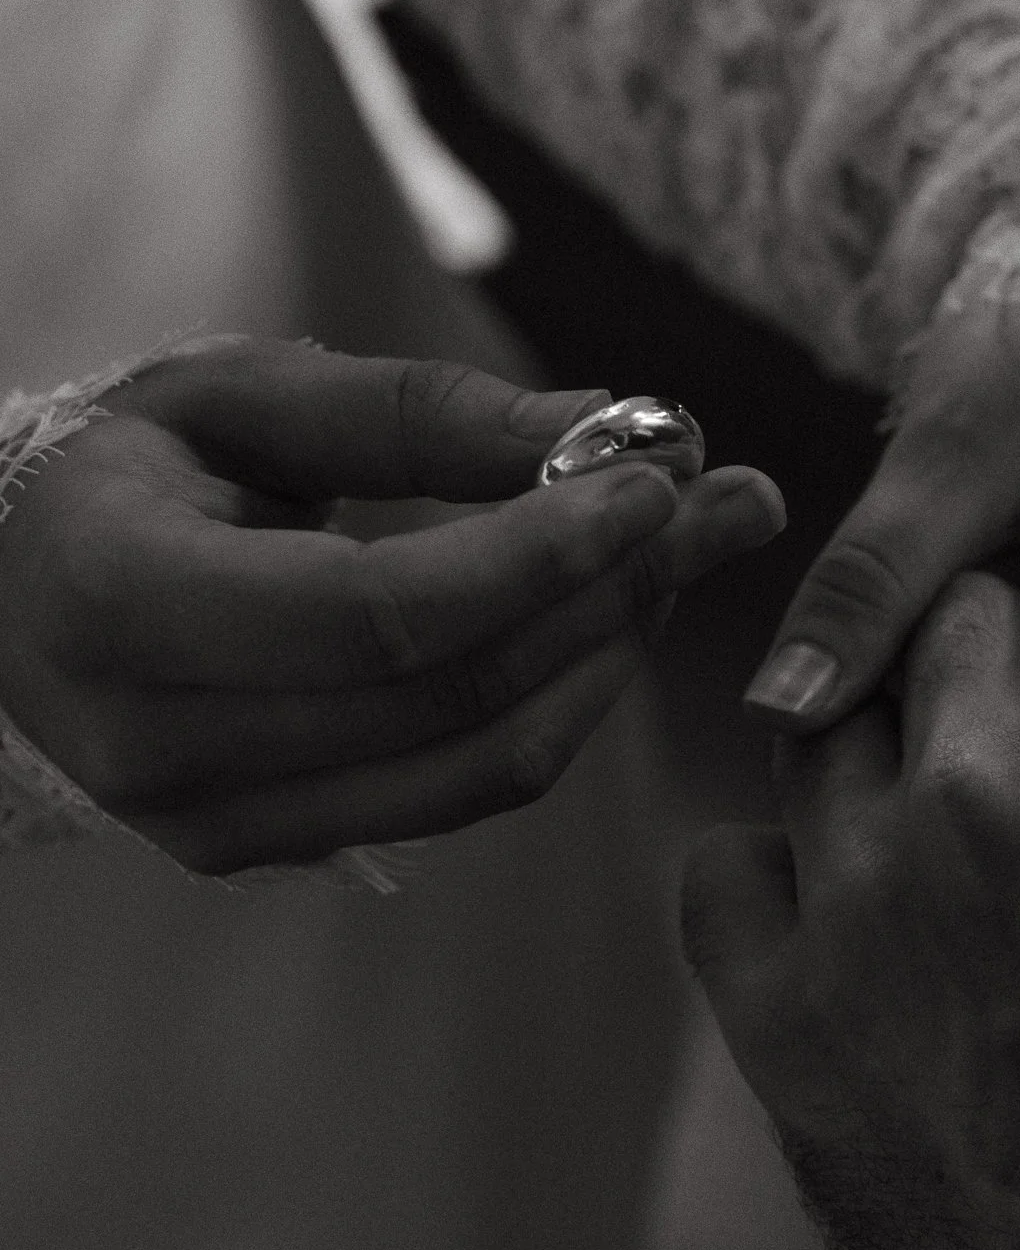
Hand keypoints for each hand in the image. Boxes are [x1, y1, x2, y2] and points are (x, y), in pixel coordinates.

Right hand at [0, 338, 782, 873]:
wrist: (11, 592)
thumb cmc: (128, 467)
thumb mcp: (244, 396)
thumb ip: (419, 413)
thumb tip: (613, 431)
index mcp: (121, 603)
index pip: (377, 614)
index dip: (535, 555)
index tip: (656, 482)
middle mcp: (158, 743)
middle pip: (450, 695)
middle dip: (610, 594)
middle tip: (719, 498)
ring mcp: (211, 823)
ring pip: (481, 766)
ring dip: (609, 654)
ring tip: (682, 548)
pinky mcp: (266, 853)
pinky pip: (461, 793)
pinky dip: (558, 703)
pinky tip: (602, 617)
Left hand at [688, 472, 1019, 1249]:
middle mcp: (972, 780)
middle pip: (953, 621)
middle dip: (1019, 672)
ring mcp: (855, 895)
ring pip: (836, 724)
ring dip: (901, 758)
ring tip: (981, 857)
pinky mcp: (775, 1007)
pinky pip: (725, 862)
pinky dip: (780, 874)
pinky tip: (864, 922)